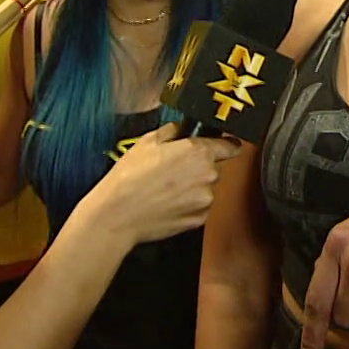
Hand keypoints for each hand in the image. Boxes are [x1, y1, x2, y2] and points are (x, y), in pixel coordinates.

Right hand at [82, 124, 240, 245]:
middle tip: (173, 170)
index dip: (226, 144)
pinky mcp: (199, 220)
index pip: (230, 146)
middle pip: (214, 168)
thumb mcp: (148, 141)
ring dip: (193, 188)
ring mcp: (205, 200)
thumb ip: (174, 131)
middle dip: (199, 168)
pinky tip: (167, 203)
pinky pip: (199, 208)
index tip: (224, 145)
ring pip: (206, 188)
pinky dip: (188, 205)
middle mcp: (208, 176)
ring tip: (166, 189)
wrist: (118, 214)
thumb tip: (182, 129)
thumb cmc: (130, 178)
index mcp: (199, 152)